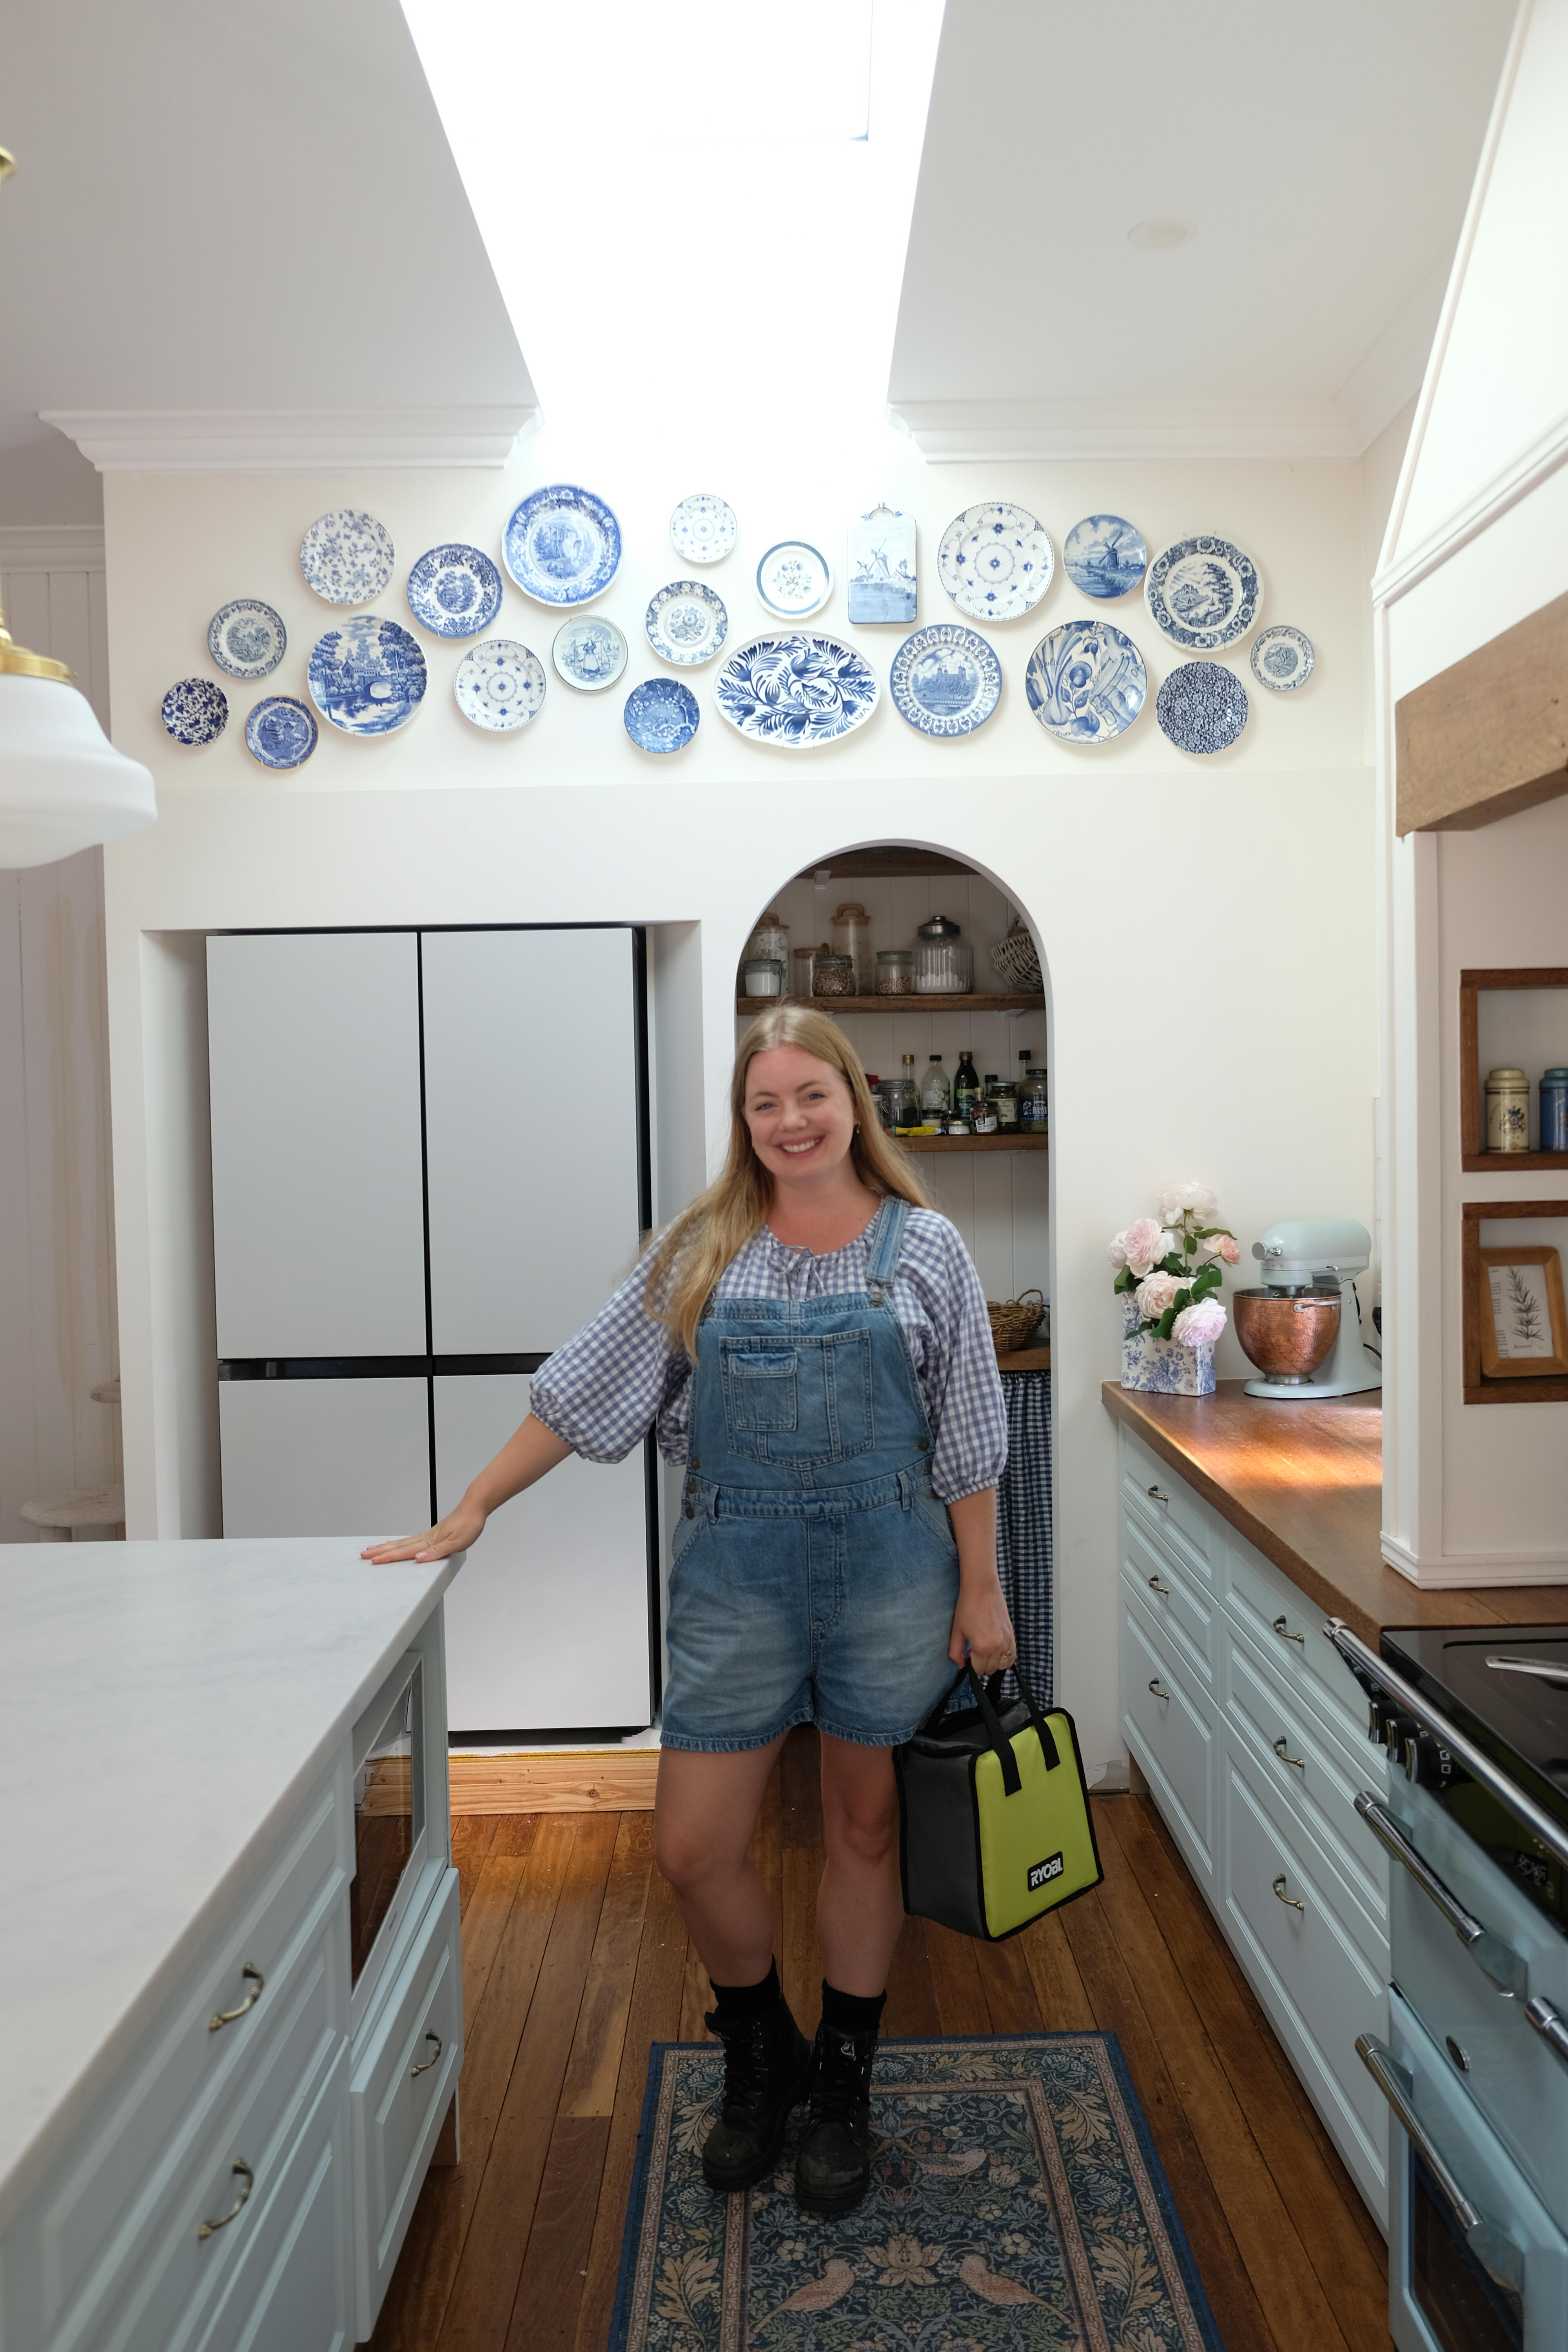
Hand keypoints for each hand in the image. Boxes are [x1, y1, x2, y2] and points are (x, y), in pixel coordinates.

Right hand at [362, 1497, 485, 1564]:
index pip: (404, 1551)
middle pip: (398, 1546)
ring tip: (373, 1549)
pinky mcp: (431, 1534)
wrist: (474, 1508)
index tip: (373, 1561)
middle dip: (380, 1552)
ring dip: (386, 1546)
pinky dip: (398, 1543)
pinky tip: (396, 1544)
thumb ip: (436, 1552)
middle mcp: (425, 1538)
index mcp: (429, 1541)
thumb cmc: (468, 1525)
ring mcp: (427, 1535)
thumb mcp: (456, 1543)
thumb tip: (418, 1558)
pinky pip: (409, 1540)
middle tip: (364, 1555)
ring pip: (401, 1542)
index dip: (388, 1557)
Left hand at [948, 1576, 1016, 1675]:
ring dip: (994, 1662)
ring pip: (1004, 1665)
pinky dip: (1005, 1657)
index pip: (979, 1670)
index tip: (968, 1652)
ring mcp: (1007, 1641)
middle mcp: (997, 1647)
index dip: (971, 1664)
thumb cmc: (966, 1608)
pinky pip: (1013, 1655)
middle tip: (975, 1649)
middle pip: (991, 1669)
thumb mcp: (956, 1632)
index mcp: (982, 1647)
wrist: (982, 1588)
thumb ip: (955, 1653)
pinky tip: (997, 1649)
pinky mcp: (1012, 1634)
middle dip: (982, 1663)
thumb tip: (961, 1666)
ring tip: (987, 1650)